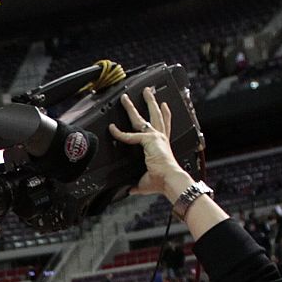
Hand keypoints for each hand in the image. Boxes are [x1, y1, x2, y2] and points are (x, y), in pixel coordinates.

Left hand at [109, 86, 190, 201]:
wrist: (169, 180)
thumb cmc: (161, 182)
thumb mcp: (145, 182)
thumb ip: (136, 184)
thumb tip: (131, 190)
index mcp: (162, 145)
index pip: (162, 126)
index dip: (165, 115)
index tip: (164, 106)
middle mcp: (161, 138)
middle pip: (155, 115)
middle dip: (151, 102)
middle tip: (147, 91)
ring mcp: (156, 137)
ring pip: (145, 117)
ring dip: (136, 106)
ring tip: (131, 95)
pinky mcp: (150, 140)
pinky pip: (130, 135)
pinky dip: (120, 133)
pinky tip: (112, 128)